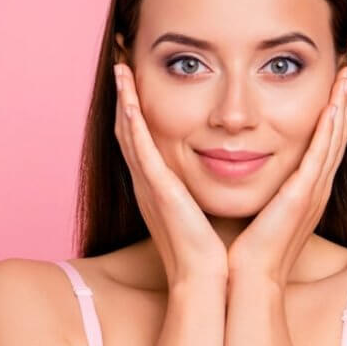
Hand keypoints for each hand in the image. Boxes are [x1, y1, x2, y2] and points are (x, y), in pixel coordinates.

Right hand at [113, 62, 228, 286]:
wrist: (208, 281)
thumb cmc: (211, 253)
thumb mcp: (204, 212)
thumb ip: (204, 191)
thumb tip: (227, 171)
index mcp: (159, 188)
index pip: (143, 140)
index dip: (135, 110)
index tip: (135, 81)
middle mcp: (148, 183)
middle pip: (128, 131)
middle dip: (122, 97)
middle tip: (120, 64)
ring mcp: (149, 186)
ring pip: (128, 133)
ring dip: (122, 99)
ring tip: (120, 68)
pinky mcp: (157, 191)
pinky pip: (140, 150)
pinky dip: (131, 123)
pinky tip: (127, 99)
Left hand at [227, 66, 346, 284]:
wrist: (244, 280)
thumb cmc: (243, 252)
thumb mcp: (254, 211)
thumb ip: (256, 189)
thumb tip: (238, 167)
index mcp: (303, 193)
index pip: (322, 145)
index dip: (330, 114)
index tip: (331, 86)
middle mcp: (314, 190)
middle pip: (336, 136)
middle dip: (342, 101)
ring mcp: (313, 193)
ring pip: (334, 139)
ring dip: (341, 105)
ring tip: (346, 74)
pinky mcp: (302, 198)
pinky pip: (321, 155)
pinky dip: (330, 128)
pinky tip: (334, 104)